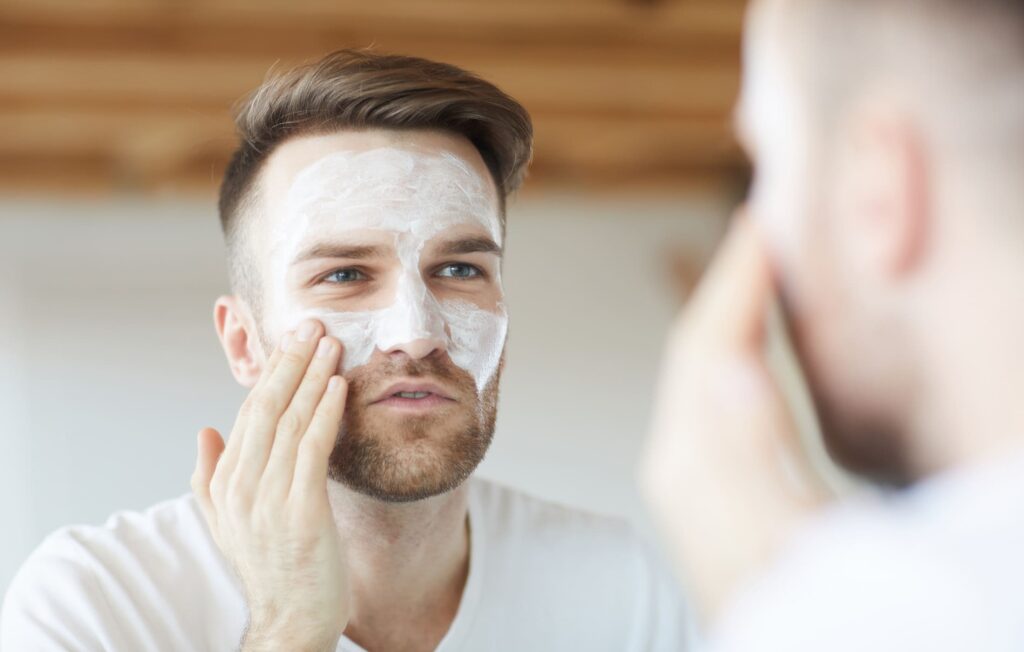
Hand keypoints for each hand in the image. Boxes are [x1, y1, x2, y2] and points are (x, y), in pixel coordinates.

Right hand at [191, 320, 349, 651]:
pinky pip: (313, 449)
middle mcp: (240, 486)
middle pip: (266, 407)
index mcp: (225, 483)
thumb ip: (211, 475)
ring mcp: (267, 498)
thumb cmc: (272, 566)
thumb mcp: (228, 521)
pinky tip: (337, 385)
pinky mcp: (300, 510)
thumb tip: (206, 429)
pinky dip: (324, 412)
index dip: (272, 372)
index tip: (291, 339)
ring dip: (312, 376)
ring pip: (290, 421)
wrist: (292, 619)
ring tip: (331, 343)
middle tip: (312, 324)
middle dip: (290, 361)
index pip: (248, 412)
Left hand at [640, 215, 830, 625]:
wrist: (793, 646)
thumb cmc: (805, 611)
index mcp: (696, 464)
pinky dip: (738, 348)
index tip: (764, 216)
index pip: (709, 344)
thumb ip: (752, 458)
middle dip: (732, 279)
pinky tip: (760, 339)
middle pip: (698, 345)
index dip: (738, 276)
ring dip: (735, 307)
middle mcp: (682, 461)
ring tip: (767, 262)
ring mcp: (693, 474)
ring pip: (706, 365)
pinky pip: (717, 393)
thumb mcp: (785, 539)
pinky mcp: (713, 485)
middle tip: (768, 219)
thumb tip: (729, 368)